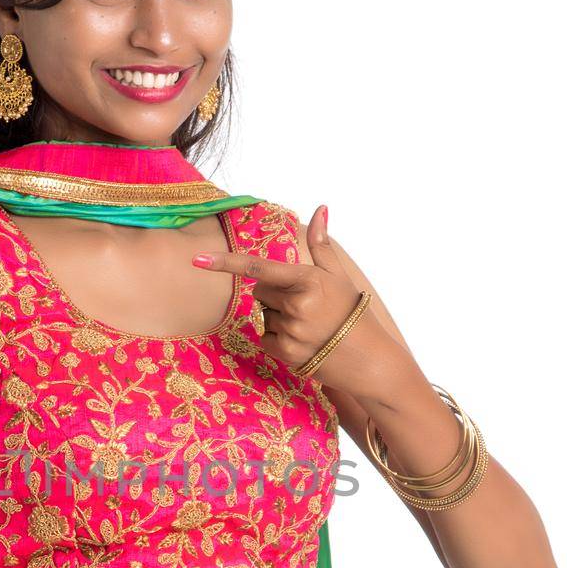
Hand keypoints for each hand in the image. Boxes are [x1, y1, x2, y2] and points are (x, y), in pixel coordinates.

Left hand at [192, 204, 402, 398]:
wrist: (368, 359)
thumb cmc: (350, 312)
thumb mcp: (338, 276)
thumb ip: (321, 245)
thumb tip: (320, 208)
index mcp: (308, 280)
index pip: (259, 268)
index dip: (226, 263)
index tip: (198, 259)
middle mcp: (297, 305)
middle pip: (259, 292)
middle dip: (274, 295)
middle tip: (304, 306)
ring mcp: (290, 330)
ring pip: (263, 315)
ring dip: (277, 318)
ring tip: (307, 326)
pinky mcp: (285, 353)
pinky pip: (264, 338)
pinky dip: (278, 339)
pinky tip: (301, 342)